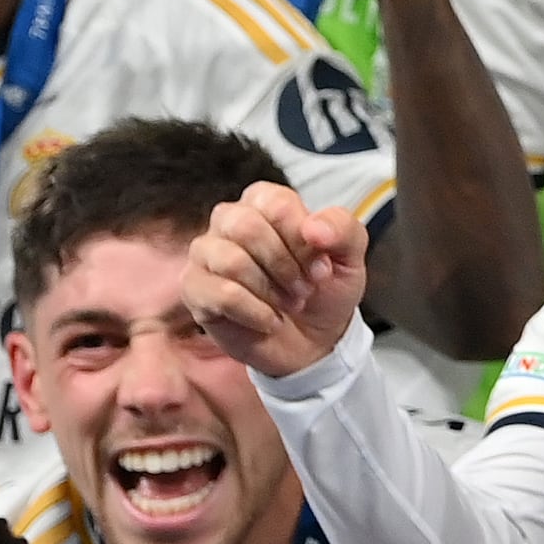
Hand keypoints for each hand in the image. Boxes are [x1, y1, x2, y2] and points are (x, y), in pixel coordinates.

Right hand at [184, 184, 369, 377]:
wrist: (313, 341)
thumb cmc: (323, 290)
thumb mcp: (349, 258)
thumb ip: (342, 230)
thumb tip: (314, 228)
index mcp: (264, 202)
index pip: (276, 204)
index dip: (302, 240)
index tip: (322, 269)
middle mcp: (228, 220)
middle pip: (246, 226)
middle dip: (284, 265)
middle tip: (305, 290)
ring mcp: (206, 254)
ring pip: (230, 260)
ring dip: (270, 290)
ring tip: (288, 304)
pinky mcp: (194, 289)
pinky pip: (220, 294)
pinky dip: (256, 313)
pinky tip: (269, 320)